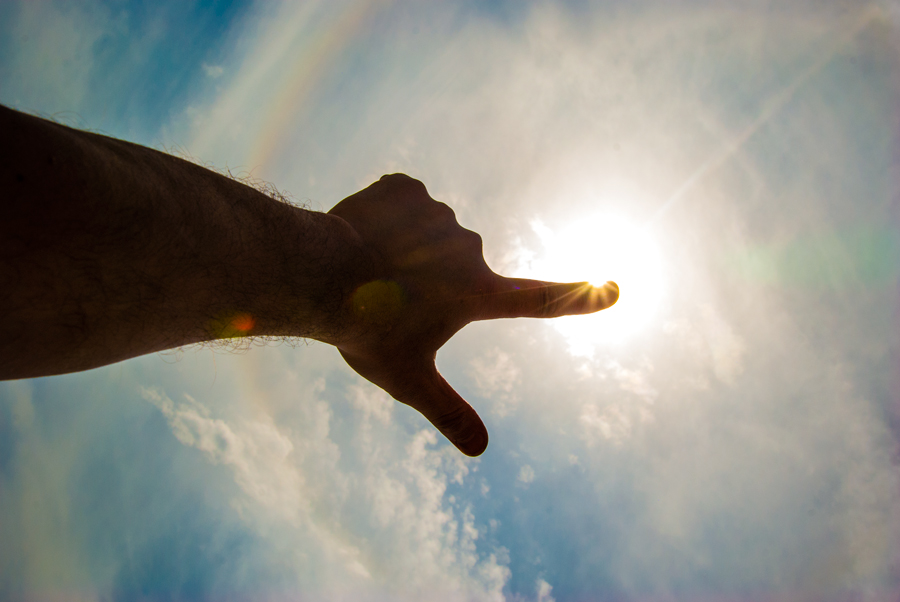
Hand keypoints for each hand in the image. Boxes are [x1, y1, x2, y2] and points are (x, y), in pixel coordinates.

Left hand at [327, 174, 618, 455]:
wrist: (317, 273)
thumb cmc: (365, 331)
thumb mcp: (407, 380)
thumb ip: (448, 411)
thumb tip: (481, 450)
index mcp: (478, 293)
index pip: (543, 300)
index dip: (581, 298)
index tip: (615, 288)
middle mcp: (470, 249)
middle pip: (456, 270)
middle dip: (430, 281)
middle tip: (392, 297)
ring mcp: (438, 214)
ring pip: (428, 236)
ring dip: (407, 249)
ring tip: (371, 269)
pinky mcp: (406, 188)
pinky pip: (402, 205)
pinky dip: (386, 220)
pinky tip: (363, 237)